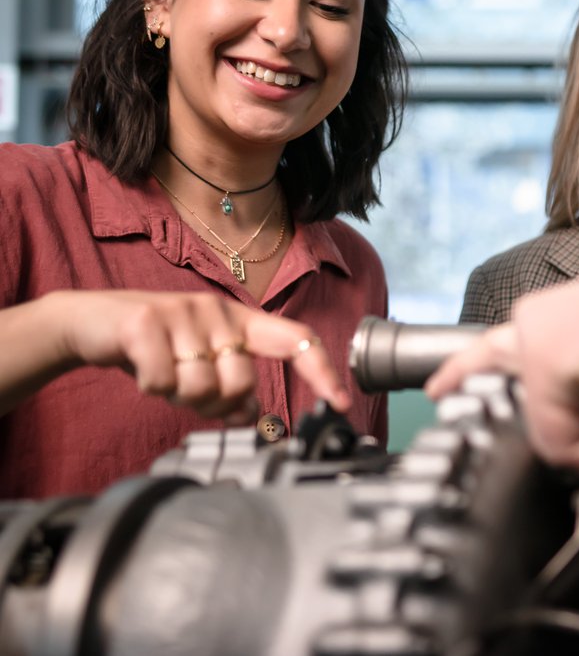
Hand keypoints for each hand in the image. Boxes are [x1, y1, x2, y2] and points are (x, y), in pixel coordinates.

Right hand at [49, 289, 349, 420]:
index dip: (322, 371)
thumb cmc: (155, 346)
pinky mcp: (147, 321)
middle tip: (190, 391)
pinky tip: (142, 370)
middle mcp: (218, 311)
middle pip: (242, 383)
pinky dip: (152, 388)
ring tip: (164, 374)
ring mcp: (183, 312)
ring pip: (202, 387)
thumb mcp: (199, 362)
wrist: (92, 323)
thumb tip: (254, 413)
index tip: (342, 402)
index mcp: (239, 321)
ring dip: (180, 396)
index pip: (296, 340)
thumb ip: (231, 385)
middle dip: (216, 403)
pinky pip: (164, 382)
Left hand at [428, 262, 578, 475]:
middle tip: (438, 393)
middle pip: (488, 360)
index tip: (453, 382)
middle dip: (463, 377)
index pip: (508, 344)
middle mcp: (540, 324)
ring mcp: (537, 342)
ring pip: (548, 428)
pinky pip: (567, 442)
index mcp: (564, 320)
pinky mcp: (546, 364)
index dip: (478, 364)